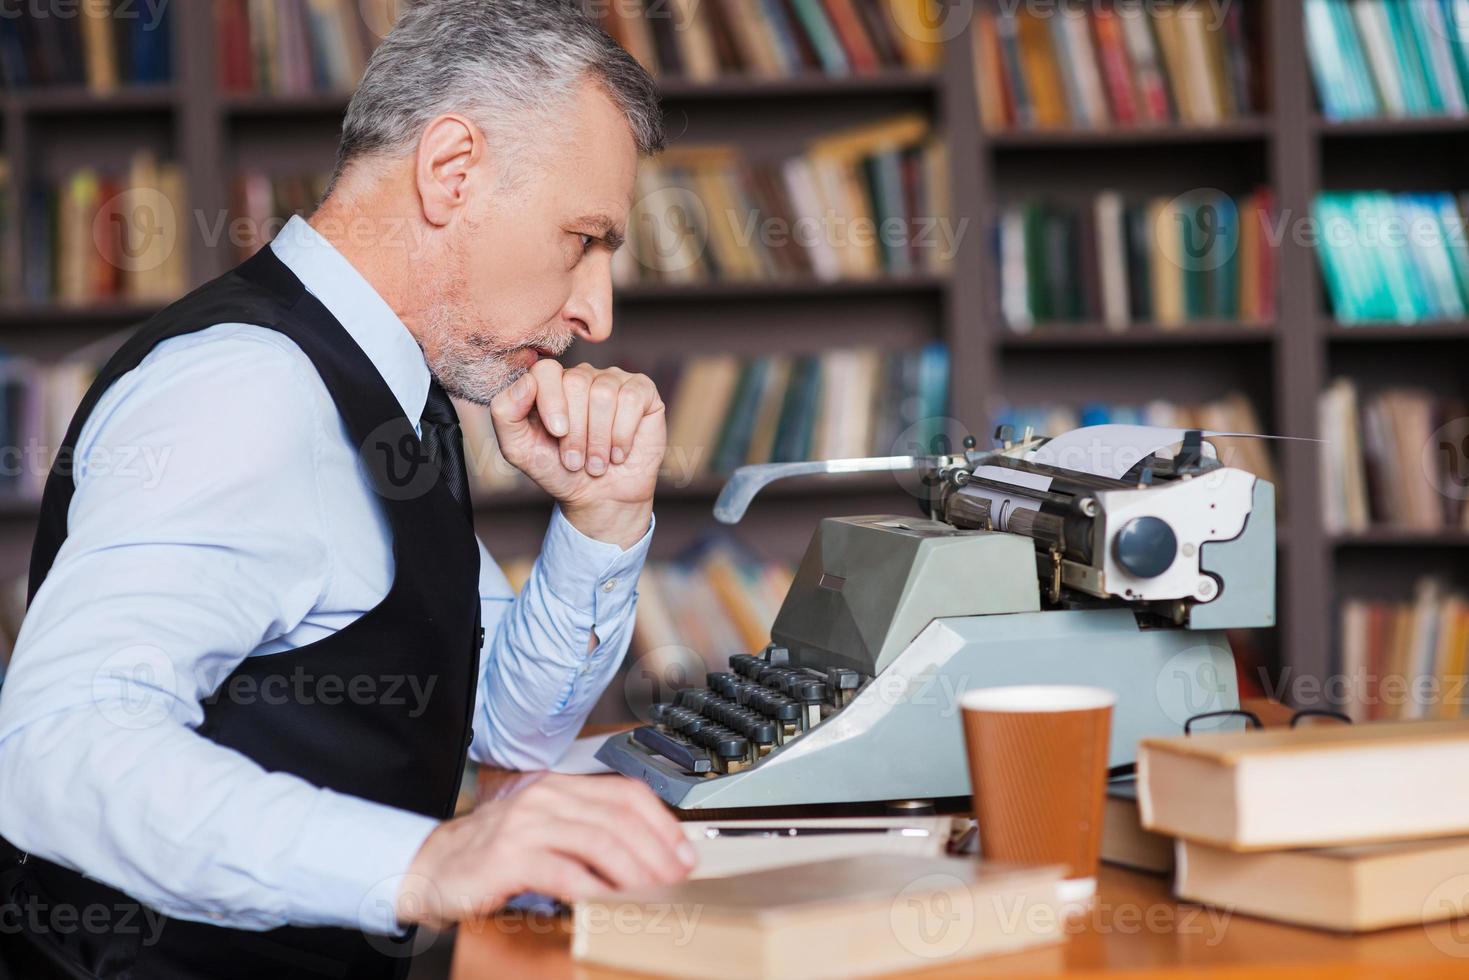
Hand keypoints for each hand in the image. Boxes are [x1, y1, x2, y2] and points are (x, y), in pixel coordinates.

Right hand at [395, 773, 694, 929]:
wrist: (428, 867)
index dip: (662, 823)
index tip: (684, 852)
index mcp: (559, 788)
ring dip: (635, 870)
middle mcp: (545, 798)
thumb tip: (645, 855)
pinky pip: (564, 871)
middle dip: (657, 850)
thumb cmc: (490, 854)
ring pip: (598, 840)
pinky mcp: (509, 857)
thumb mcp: (544, 833)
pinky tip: (611, 903)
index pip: (625, 793)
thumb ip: (585, 834)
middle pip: (619, 817)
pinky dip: (595, 889)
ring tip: (655, 893)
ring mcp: (526, 825)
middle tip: (677, 879)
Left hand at [490, 361, 664, 548]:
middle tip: (576, 461)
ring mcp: (614, 380)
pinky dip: (623, 434)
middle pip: (576, 383)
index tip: (557, 434)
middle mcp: (582, 376)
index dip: (551, 402)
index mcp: (551, 384)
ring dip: (599, 439)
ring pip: (604, 394)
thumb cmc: (559, 470)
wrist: (600, 498)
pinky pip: (632, 399)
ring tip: (597, 463)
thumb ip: (505, 412)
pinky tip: (619, 453)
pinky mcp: (642, 392)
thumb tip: (526, 382)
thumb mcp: (518, 448)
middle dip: (576, 431)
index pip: (546, 370)